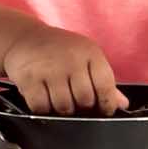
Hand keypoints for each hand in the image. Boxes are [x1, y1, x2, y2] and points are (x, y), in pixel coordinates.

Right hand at [0, 22, 125, 112]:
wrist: (24, 38)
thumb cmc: (61, 51)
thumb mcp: (86, 58)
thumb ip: (104, 82)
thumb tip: (122, 104)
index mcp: (90, 53)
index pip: (105, 86)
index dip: (107, 103)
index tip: (103, 110)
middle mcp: (71, 59)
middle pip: (84, 100)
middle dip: (82, 108)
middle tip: (76, 104)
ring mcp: (49, 69)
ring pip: (63, 107)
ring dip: (62, 110)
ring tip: (59, 99)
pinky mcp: (29, 78)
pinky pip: (41, 107)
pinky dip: (43, 109)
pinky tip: (43, 98)